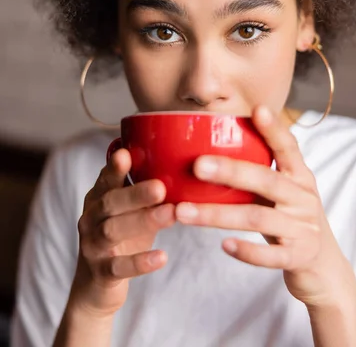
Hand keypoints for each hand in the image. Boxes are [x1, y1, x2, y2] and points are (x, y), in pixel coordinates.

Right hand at [70, 149, 174, 316]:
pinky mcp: (101, 273)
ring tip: (170, 214)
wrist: (94, 288)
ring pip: (112, 231)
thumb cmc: (120, 240)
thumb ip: (144, 192)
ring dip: (142, 221)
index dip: (114, 167)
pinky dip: (140, 262)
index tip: (126, 154)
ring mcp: (93, 246)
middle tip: (160, 187)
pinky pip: (119, 267)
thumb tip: (176, 166)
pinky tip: (162, 257)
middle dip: (135, 194)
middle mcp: (91, 219)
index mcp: (99, 199)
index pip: (106, 179)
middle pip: (110, 202)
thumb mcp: (129, 212)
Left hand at [176, 106, 352, 307]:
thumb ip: (257, 170)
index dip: (274, 129)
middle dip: (230, 172)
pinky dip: (247, 251)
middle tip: (197, 165)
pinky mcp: (298, 256)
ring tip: (184, 212)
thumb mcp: (283, 189)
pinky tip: (224, 245)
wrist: (322, 263)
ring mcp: (302, 228)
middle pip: (266, 180)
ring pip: (258, 218)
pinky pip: (270, 255)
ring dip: (218, 215)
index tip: (257, 109)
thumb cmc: (289, 215)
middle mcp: (303, 198)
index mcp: (299, 175)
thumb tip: (207, 145)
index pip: (288, 147)